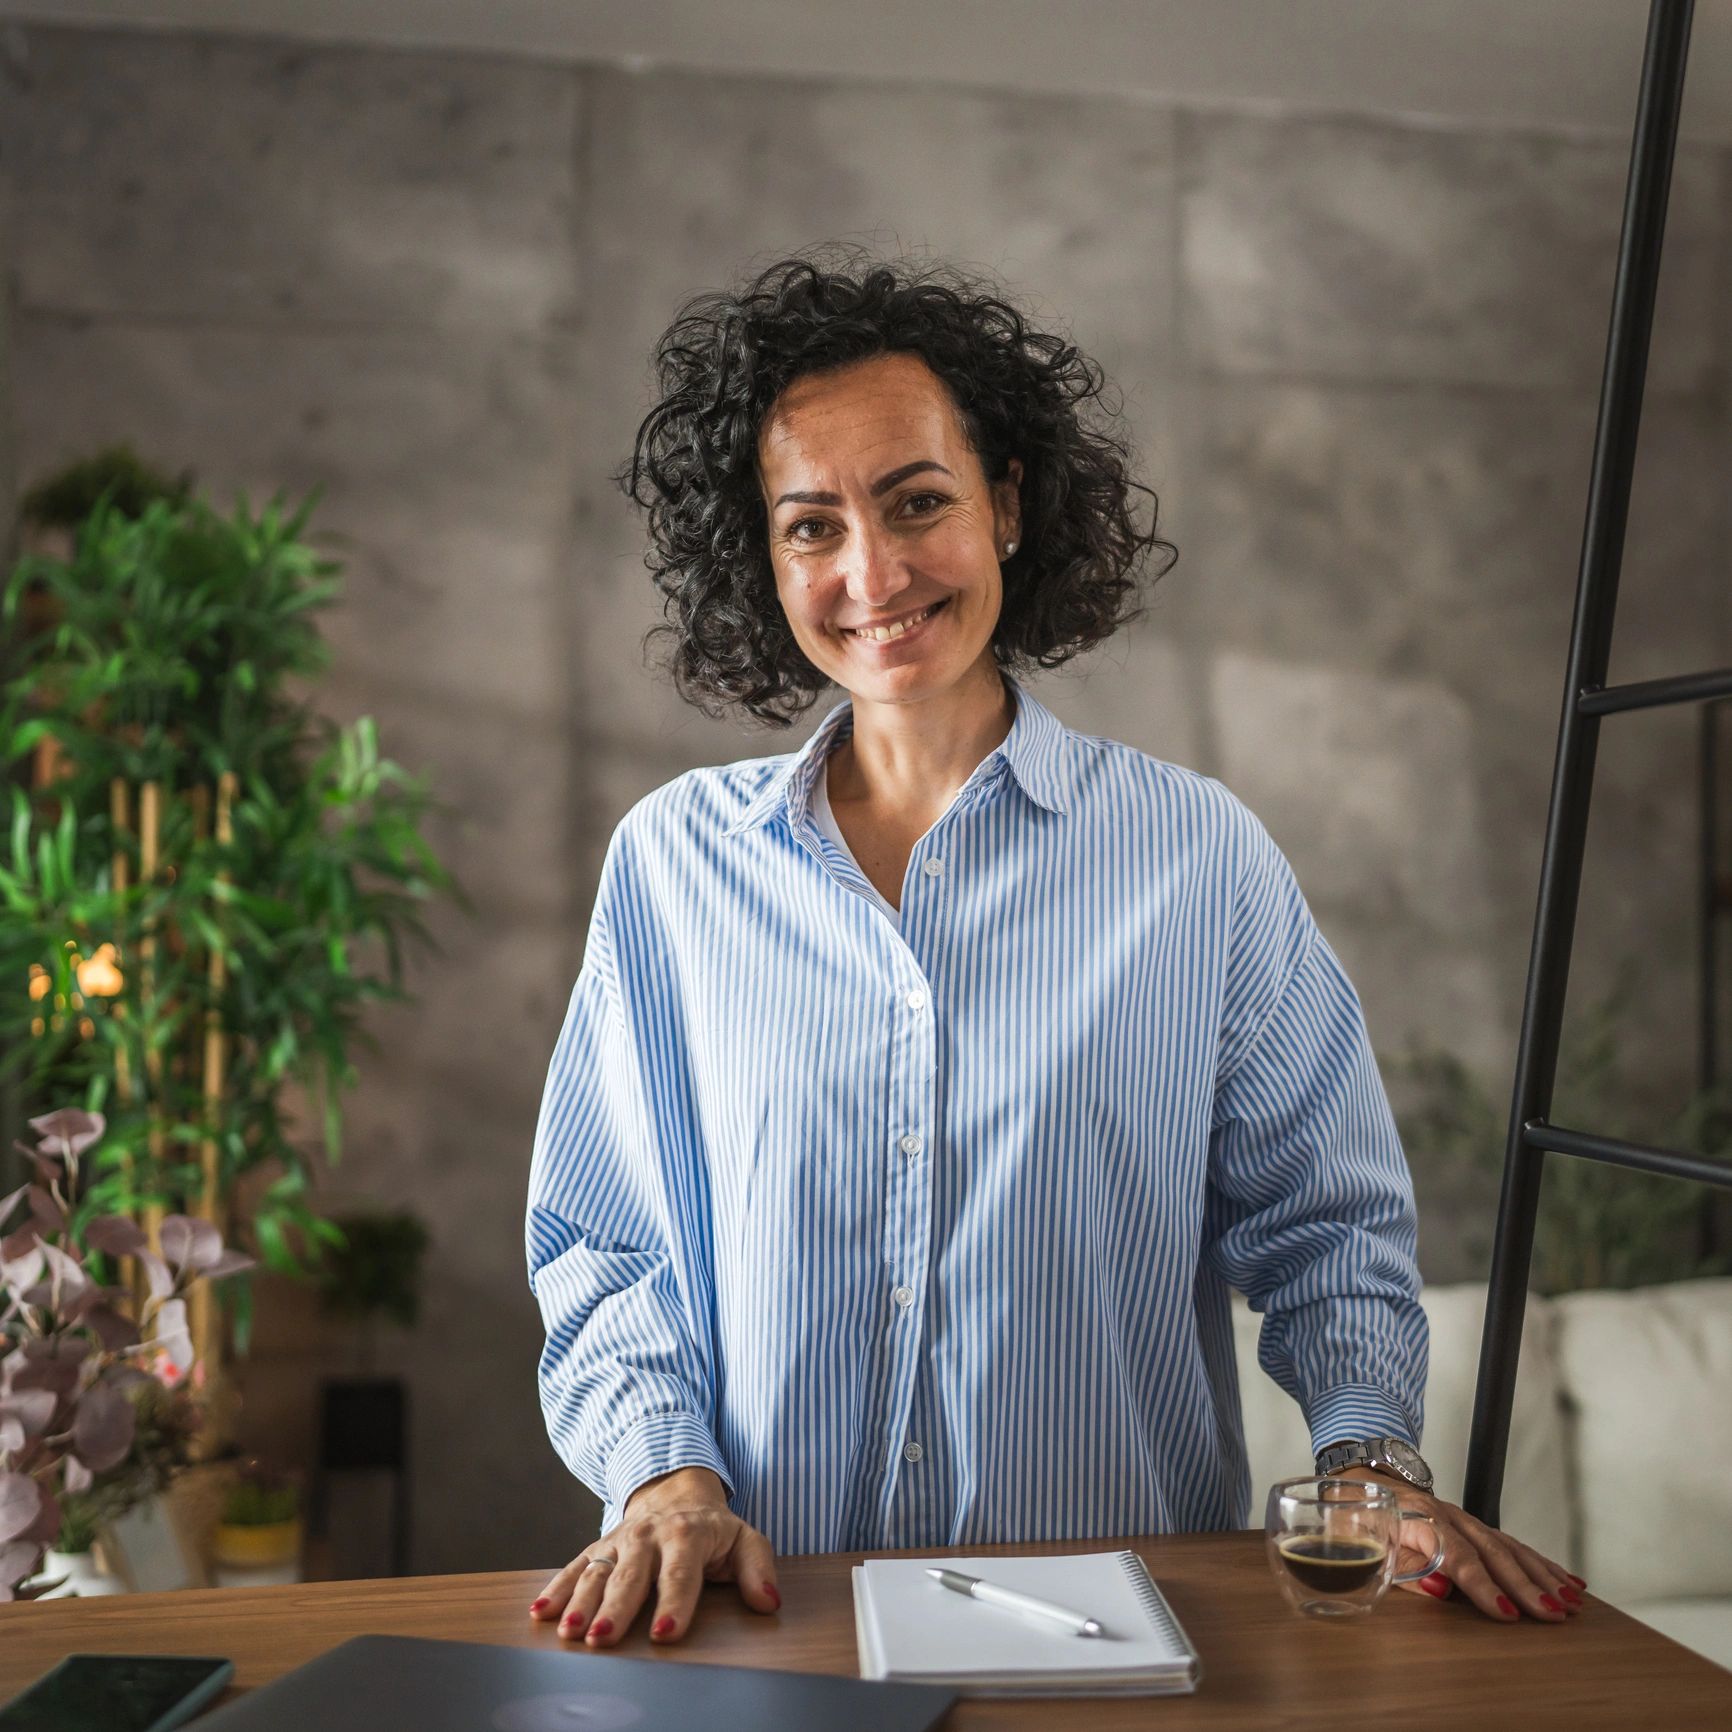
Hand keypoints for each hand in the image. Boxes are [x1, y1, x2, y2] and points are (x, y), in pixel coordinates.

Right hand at [528, 1466, 781, 1645]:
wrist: (676, 1490)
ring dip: (581, 1602)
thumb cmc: (713, 1528)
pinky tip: (540, 1613)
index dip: (673, 1604)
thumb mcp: (744, 1539)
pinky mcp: (598, 1548)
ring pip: (598, 1572)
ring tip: (570, 1632)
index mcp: (686, 1534)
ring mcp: (619, 1542)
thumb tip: (768, 1602)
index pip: (680, 1574)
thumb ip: (758, 1570)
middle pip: (631, 1577)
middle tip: (602, 1638)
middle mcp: (648, 1536)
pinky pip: (574, 1567)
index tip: (664, 1634)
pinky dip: (556, 1589)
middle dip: (616, 1608)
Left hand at [1330, 1467, 1587, 1622]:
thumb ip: (1403, 1568)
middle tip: (1552, 1614)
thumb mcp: (1366, 1543)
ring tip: (1571, 1604)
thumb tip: (1438, 1589)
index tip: (1506, 1613)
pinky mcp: (1475, 1525)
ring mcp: (1465, 1519)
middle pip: (1492, 1551)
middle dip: (1525, 1585)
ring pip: (1510, 1547)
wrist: (1361, 1479)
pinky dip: (1542, 1564)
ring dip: (1542, 1577)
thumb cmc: (1360, 1518)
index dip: (1482, 1585)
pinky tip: (1568, 1581)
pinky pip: (1513, 1544)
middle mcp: (1448, 1515)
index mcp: (1417, 1518)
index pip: (1456, 1555)